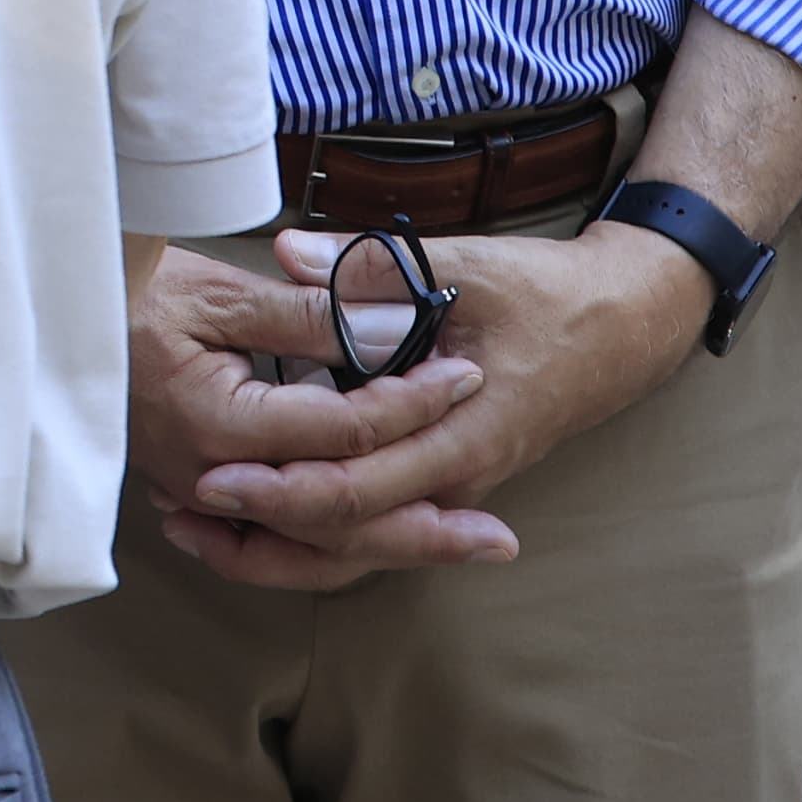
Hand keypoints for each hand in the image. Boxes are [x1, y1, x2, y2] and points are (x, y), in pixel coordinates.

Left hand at [171, 223, 701, 586]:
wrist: (624, 326)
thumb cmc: (549, 294)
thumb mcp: (468, 264)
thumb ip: (374, 265)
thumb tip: (291, 253)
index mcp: (461, 436)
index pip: (356, 490)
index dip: (279, 490)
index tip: (211, 476)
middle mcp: (455, 477)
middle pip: (345, 538)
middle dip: (260, 532)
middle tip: (178, 509)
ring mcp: (451, 485)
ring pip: (358, 547)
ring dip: (279, 545)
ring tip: (196, 527)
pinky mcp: (442, 478)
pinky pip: (374, 524)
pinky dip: (313, 529)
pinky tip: (256, 514)